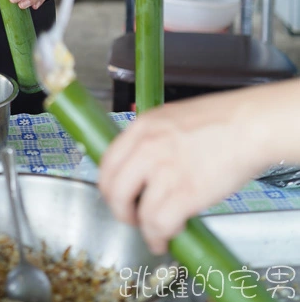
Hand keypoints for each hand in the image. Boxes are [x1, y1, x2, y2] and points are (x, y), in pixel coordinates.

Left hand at [98, 87, 284, 253]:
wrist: (249, 125)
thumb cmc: (221, 120)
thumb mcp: (172, 118)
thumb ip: (153, 139)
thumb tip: (144, 163)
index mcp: (142, 127)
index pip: (107, 163)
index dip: (109, 186)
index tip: (117, 196)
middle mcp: (147, 148)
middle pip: (113, 189)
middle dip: (120, 210)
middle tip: (132, 217)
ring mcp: (165, 171)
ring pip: (136, 212)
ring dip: (143, 228)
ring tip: (154, 233)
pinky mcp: (185, 193)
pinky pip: (159, 224)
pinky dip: (160, 236)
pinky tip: (167, 237)